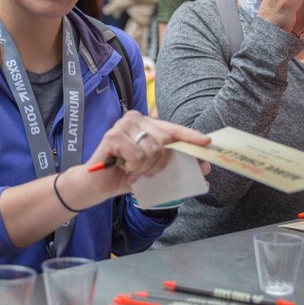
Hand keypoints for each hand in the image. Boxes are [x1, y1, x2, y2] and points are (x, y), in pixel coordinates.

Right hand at [79, 111, 209, 199]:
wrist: (97, 185)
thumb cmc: (125, 174)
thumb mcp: (154, 169)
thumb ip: (176, 165)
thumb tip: (205, 167)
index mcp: (146, 123)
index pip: (173, 128)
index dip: (190, 136)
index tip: (206, 142)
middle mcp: (135, 119)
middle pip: (165, 140)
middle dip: (160, 162)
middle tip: (146, 172)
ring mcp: (122, 125)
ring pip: (152, 149)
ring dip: (144, 168)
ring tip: (132, 170)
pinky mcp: (112, 136)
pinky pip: (137, 155)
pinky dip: (133, 167)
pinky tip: (123, 168)